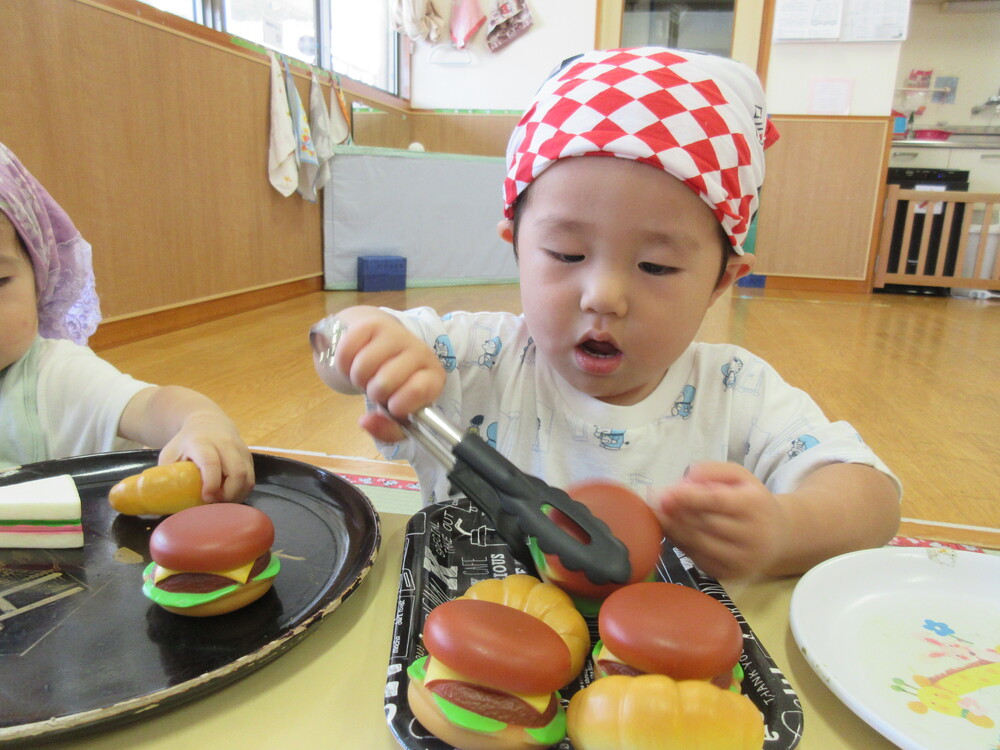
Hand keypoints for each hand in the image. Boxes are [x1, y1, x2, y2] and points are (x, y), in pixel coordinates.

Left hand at [157, 411, 254, 502]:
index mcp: (201, 442)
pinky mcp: (248, 456)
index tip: (206, 498)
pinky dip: (241, 491)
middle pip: (237, 472)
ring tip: (222, 502)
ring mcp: (240, 449)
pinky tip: (229, 496)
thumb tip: (159, 503)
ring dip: (237, 495)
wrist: (207, 421)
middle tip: (215, 504)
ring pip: (248, 477)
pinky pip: (251, 478)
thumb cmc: (184, 443)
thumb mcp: (170, 454)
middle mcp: (225, 443)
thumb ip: (168, 475)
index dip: (211, 483)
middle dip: (229, 494)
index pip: (211, 462)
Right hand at [331, 309, 446, 442]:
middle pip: (384, 383)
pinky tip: (354, 363)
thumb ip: (387, 430)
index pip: (417, 390)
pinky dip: (344, 365)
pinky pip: (346, 351)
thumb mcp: (399, 415)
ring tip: (367, 376)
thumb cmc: (395, 386)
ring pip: (362, 368)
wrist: (384, 347)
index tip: (392, 406)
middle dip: (374, 393)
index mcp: (433, 377)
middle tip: (378, 388)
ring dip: (358, 379)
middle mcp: (419, 351)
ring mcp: (396, 334)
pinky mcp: (372, 323)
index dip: (399, 405)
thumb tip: (365, 422)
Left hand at [653, 462, 784, 579]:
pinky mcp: (730, 575)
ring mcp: (742, 559)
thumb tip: (686, 479)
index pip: (717, 502)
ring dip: (674, 529)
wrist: (778, 536)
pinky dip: (680, 544)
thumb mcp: (739, 476)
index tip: (664, 493)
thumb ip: (712, 471)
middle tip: (655, 502)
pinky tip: (673, 530)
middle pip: (704, 524)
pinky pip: (697, 559)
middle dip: (676, 513)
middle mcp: (752, 536)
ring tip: (659, 515)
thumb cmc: (751, 500)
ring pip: (698, 543)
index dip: (689, 498)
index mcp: (755, 505)